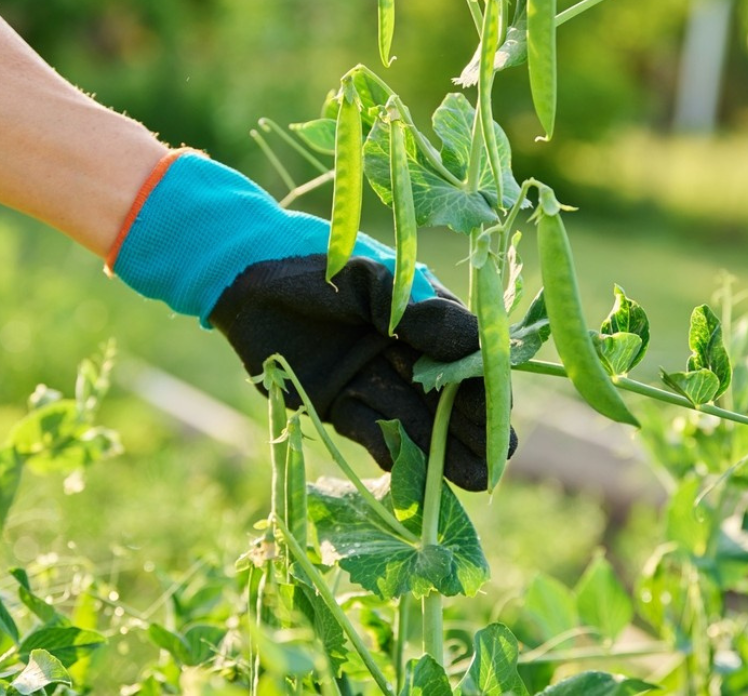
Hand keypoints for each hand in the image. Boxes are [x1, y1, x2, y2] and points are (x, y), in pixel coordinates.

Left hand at [110, 150, 515, 490]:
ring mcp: (374, 380)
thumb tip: (472, 340)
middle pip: (448, 398)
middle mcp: (405, 354)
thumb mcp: (373, 281)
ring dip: (443, 452)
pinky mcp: (341, 404)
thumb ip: (417, 311)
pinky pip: (374, 431)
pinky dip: (393, 450)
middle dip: (473, 431)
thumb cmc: (318, 266)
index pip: (467, 357)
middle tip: (496, 464)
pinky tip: (414, 470)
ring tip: (473, 482)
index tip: (498, 415)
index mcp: (423, 317)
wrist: (249, 279)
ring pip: (417, 422)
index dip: (485, 388)